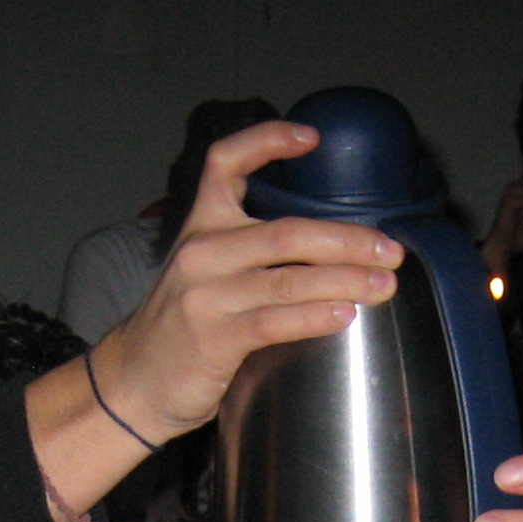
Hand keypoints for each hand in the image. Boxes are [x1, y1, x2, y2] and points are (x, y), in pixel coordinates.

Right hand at [90, 121, 403, 443]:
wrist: (132, 383)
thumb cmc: (179, 331)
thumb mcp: (202, 274)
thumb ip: (247, 255)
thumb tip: (324, 254)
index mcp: (201, 227)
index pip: (225, 163)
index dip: (267, 142)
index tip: (312, 138)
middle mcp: (202, 252)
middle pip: (285, 231)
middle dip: (347, 240)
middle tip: (390, 251)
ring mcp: (206, 295)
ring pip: (289, 278)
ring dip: (346, 280)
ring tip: (385, 285)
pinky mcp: (213, 337)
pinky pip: (275, 320)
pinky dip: (315, 316)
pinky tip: (345, 315)